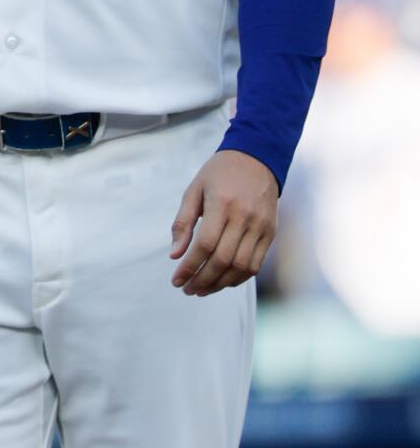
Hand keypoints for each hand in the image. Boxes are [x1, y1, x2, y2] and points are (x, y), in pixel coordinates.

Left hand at [169, 149, 278, 296]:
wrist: (258, 157)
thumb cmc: (219, 173)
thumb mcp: (194, 190)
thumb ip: (182, 223)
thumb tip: (175, 255)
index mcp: (222, 204)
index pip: (204, 245)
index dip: (189, 266)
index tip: (176, 280)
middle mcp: (244, 217)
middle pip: (223, 259)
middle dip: (203, 279)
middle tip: (187, 289)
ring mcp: (261, 226)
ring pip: (242, 266)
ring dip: (221, 283)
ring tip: (202, 289)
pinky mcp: (271, 232)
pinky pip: (256, 263)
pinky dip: (239, 277)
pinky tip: (223, 281)